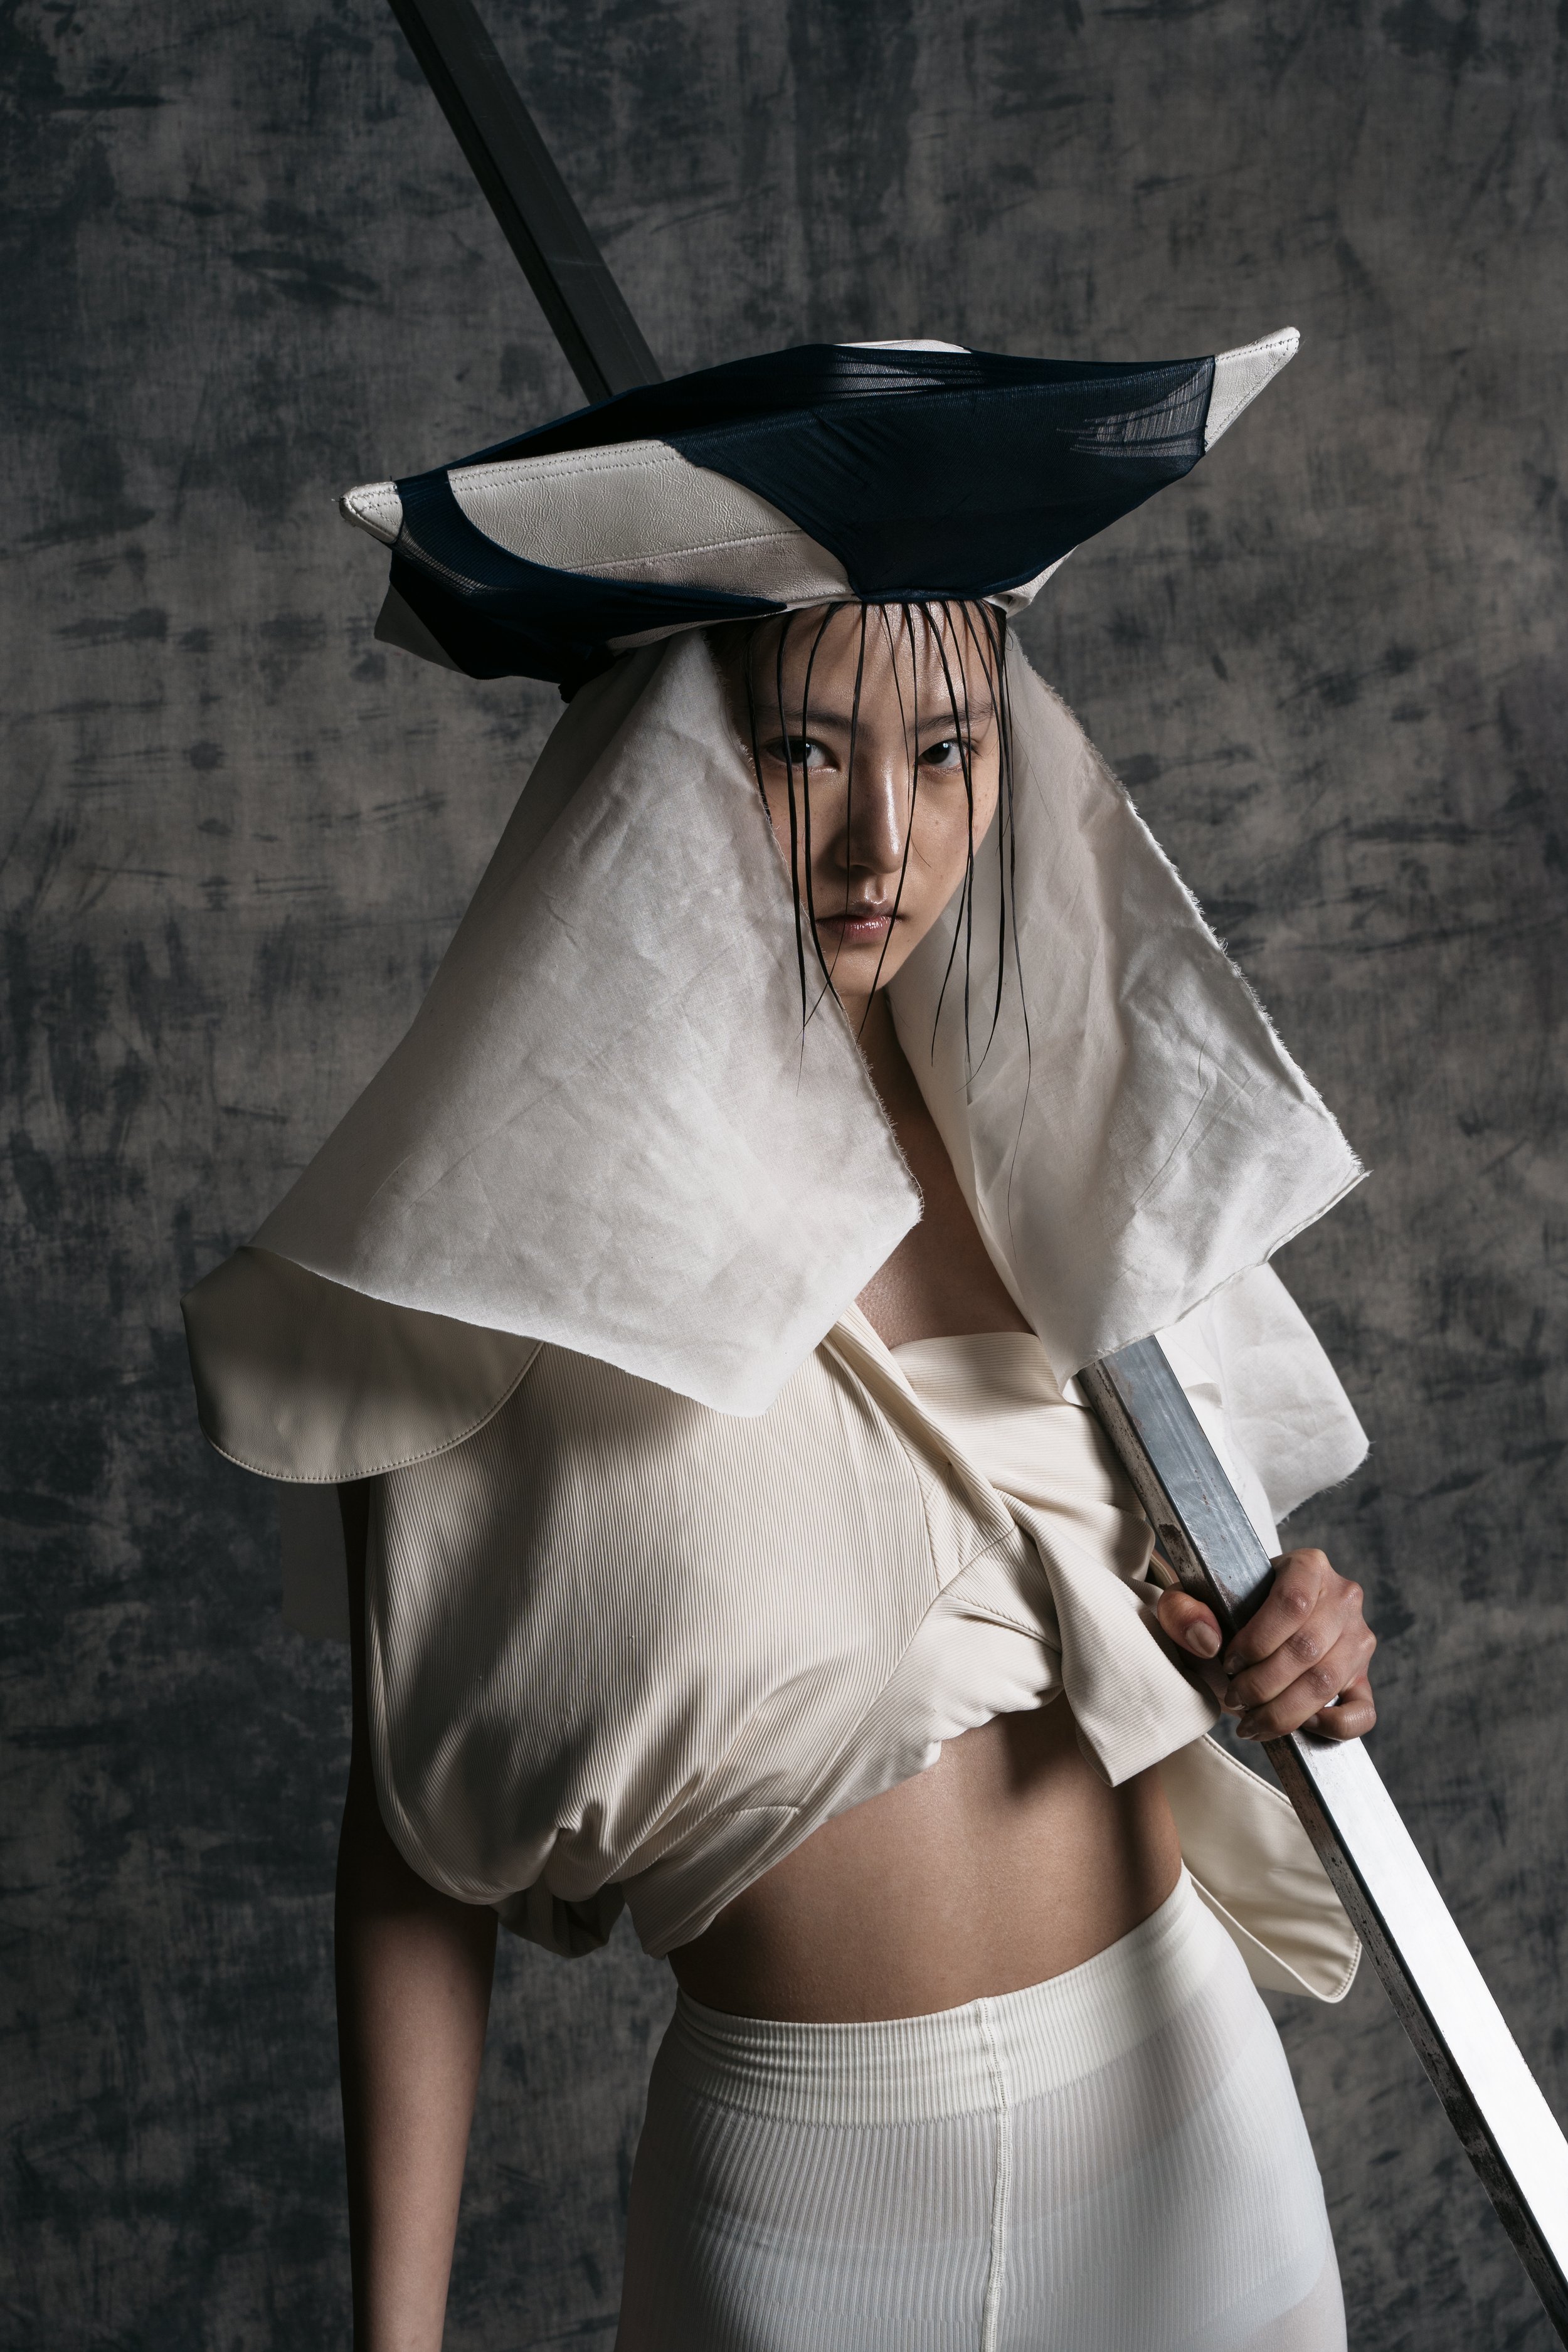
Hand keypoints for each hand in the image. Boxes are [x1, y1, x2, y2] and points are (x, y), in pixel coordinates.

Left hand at [1155, 1547, 1376, 1741]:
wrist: (1251, 1625)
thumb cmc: (1226, 1610)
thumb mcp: (1193, 1599)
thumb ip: (1183, 1609)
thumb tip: (1208, 1641)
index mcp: (1308, 1566)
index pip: (1292, 1603)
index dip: (1257, 1640)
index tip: (1228, 1662)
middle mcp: (1343, 1598)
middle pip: (1307, 1648)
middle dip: (1263, 1685)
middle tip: (1234, 1700)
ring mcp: (1358, 1638)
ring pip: (1327, 1681)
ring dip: (1284, 1711)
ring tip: (1250, 1722)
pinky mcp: (1363, 1677)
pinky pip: (1363, 1711)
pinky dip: (1334, 1726)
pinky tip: (1301, 1725)